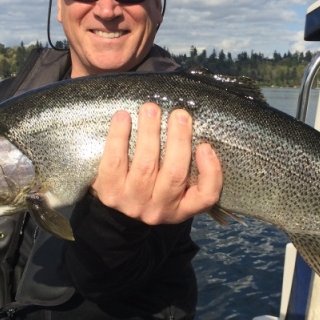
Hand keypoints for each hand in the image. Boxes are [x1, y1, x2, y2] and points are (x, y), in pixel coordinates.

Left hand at [92, 103, 222, 224]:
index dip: (210, 172)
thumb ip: (186, 165)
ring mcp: (132, 202)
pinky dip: (119, 137)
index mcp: (181, 207)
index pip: (205, 196)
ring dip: (149, 132)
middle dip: (179, 140)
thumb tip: (188, 126)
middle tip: (179, 114)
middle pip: (174, 175)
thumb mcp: (174, 186)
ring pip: (145, 166)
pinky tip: (122, 117)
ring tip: (151, 109)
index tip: (205, 146)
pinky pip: (115, 162)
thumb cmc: (151, 187)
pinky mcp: (109, 193)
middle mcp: (159, 209)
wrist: (112, 210)